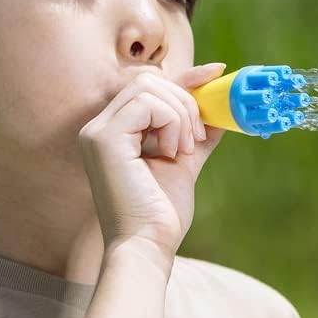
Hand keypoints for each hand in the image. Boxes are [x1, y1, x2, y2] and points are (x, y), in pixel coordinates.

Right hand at [77, 64, 227, 267]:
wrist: (148, 244)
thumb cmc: (162, 212)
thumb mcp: (185, 163)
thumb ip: (197, 134)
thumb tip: (221, 107)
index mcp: (115, 132)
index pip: (149, 86)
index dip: (184, 76)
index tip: (216, 72)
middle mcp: (99, 127)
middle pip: (149, 79)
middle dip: (185, 102)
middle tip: (194, 139)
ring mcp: (96, 131)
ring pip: (150, 87)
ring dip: (180, 115)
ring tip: (182, 150)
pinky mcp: (103, 138)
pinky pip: (148, 104)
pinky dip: (170, 123)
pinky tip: (170, 153)